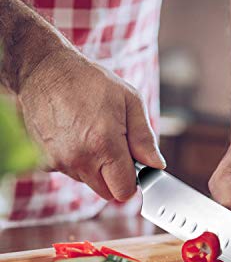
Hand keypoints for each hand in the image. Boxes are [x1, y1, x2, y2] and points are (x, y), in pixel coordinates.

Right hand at [17, 47, 164, 200]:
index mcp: (104, 146)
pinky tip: (73, 137)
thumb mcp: (130, 101)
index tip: (133, 167)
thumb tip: (156, 165)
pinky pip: (69, 172)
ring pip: (88, 182)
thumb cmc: (89, 82)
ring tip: (91, 136)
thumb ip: (145, 138)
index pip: (124, 191)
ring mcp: (59, 162)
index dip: (132, 182)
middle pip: (107, 192)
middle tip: (113, 148)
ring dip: (95, 168)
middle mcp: (80, 159)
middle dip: (115, 176)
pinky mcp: (44, 161)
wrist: (43, 70)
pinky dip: (75, 161)